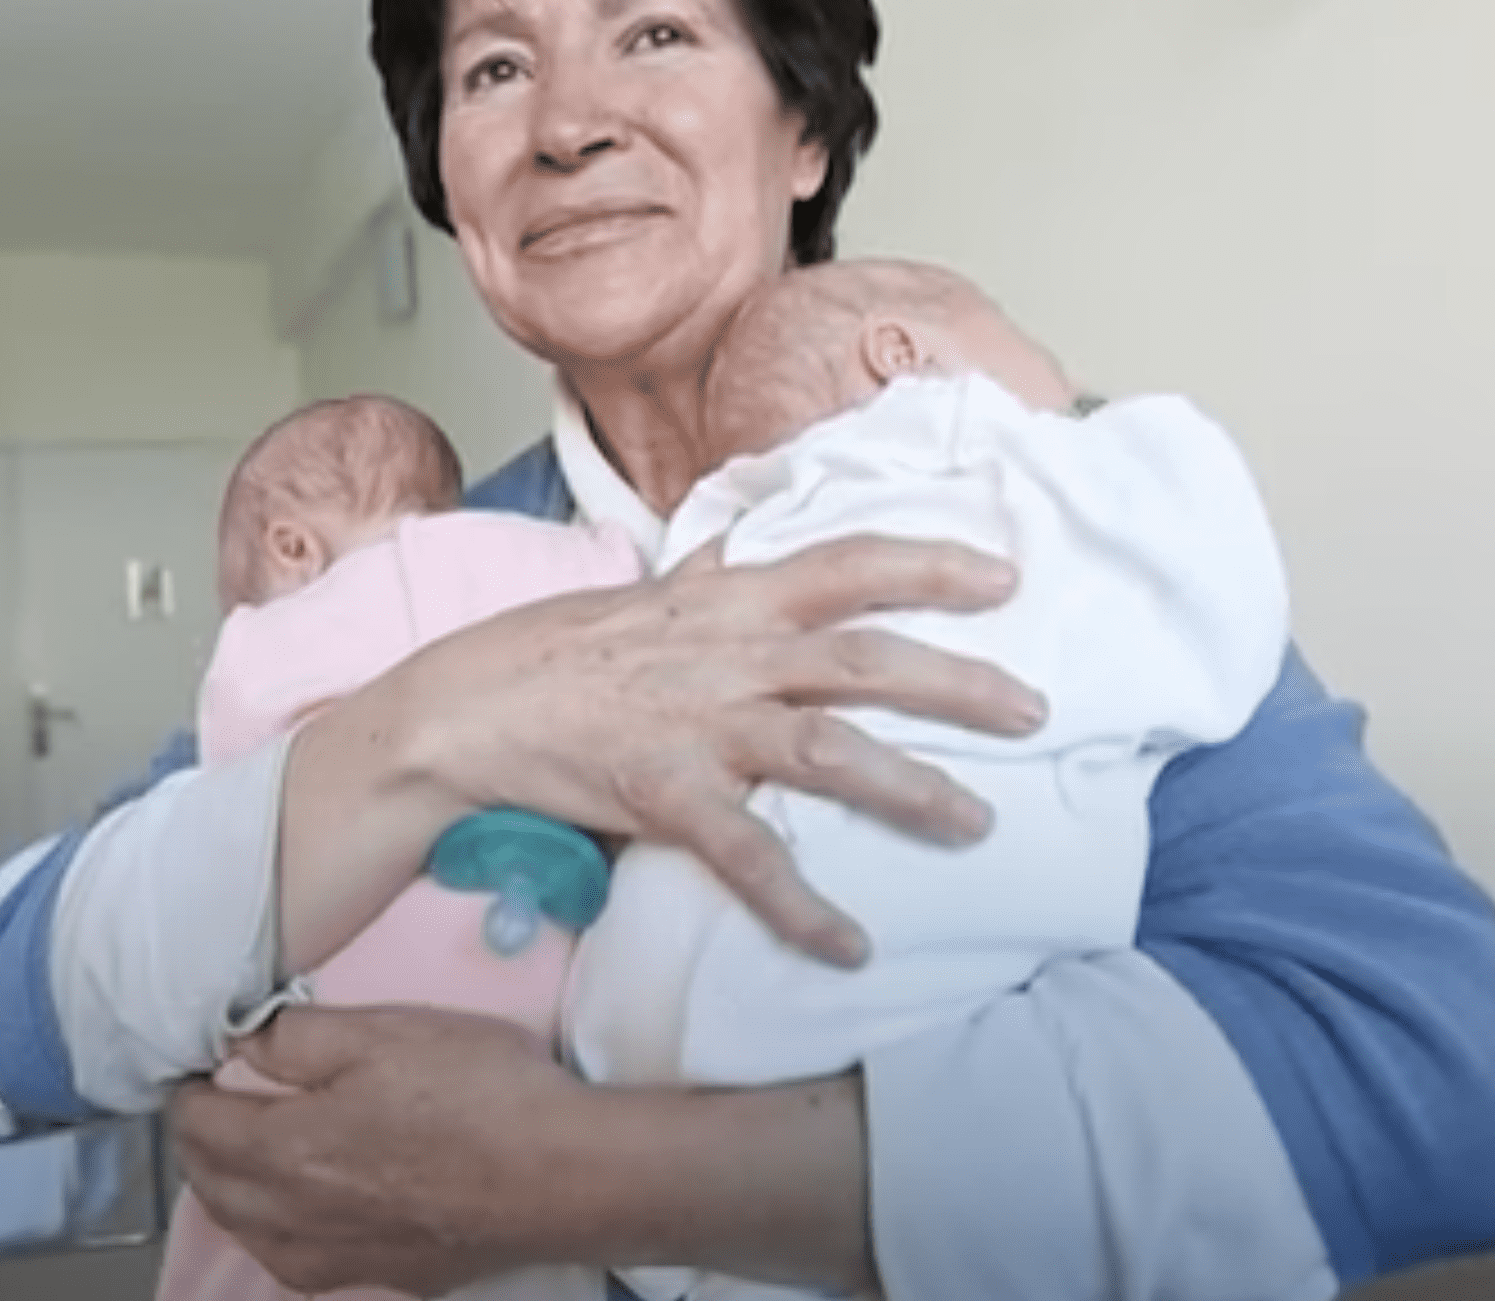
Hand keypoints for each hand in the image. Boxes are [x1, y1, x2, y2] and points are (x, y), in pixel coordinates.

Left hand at [170, 1007, 591, 1294]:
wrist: (564, 1174)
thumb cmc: (477, 1091)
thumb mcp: (383, 1032)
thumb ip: (295, 1038)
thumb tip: (238, 1044)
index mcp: (286, 1150)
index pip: (200, 1126)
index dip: (187, 1090)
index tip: (193, 1066)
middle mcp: (296, 1218)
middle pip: (212, 1186)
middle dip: (197, 1143)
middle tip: (204, 1105)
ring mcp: (340, 1257)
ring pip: (249, 1232)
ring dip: (227, 1192)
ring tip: (235, 1157)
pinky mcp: (384, 1275)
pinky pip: (295, 1262)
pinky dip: (272, 1233)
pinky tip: (292, 1216)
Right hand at [319, 533, 1042, 966]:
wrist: (460, 710)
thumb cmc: (545, 651)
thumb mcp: (633, 596)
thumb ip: (698, 577)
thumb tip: (733, 548)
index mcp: (725, 600)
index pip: (845, 564)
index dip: (929, 566)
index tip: (1003, 576)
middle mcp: (726, 654)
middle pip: (865, 659)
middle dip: (959, 683)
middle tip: (1034, 709)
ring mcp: (698, 725)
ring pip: (830, 750)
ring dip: (912, 789)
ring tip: (978, 822)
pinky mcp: (664, 794)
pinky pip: (749, 858)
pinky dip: (803, 906)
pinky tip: (850, 945)